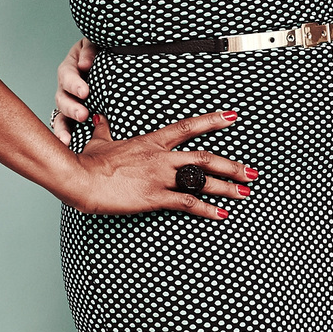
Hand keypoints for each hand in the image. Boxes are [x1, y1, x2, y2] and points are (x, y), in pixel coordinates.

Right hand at [51, 37, 94, 146]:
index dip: (74, 83)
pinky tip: (68, 146)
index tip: (85, 92)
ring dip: (64, 128)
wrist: (112, 64)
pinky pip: (67, 128)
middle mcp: (66, 88)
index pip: (67, 74)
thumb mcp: (96, 43)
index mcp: (71, 68)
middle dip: (72, 108)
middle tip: (83, 115)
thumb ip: (90, 50)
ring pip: (61, 116)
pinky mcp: (75, 117)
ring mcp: (69, 103)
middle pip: (63, 98)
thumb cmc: (104, 52)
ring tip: (68, 139)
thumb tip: (84, 64)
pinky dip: (65, 137)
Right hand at [69, 109, 256, 219]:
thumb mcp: (99, 141)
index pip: (189, 127)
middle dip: (232, 165)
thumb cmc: (88, 162)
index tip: (233, 117)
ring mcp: (159, 177)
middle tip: (253, 172)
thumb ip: (105, 129)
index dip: (213, 120)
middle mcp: (161, 157)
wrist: (79, 178)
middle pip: (206, 157)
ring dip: (228, 188)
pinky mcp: (154, 197)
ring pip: (202, 180)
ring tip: (246, 193)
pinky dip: (207, 209)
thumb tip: (100, 118)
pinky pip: (187, 203)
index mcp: (151, 142)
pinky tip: (223, 214)